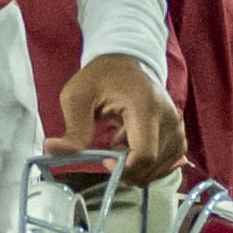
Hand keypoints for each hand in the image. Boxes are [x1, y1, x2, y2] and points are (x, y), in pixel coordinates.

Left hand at [61, 55, 186, 183]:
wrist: (126, 62)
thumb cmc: (102, 77)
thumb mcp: (78, 97)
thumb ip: (72, 128)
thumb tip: (53, 150)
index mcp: (146, 107)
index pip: (144, 155)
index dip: (122, 168)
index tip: (105, 159)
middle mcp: (168, 120)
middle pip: (150, 167)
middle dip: (125, 169)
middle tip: (108, 149)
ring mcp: (177, 130)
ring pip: (157, 170)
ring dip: (134, 166)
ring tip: (120, 142)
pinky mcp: (178, 137)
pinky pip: (165, 166)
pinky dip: (146, 164)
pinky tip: (131, 145)